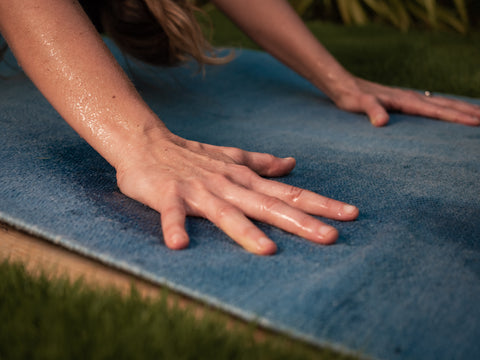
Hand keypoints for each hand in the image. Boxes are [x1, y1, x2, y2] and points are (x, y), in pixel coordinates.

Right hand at [115, 130, 358, 254]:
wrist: (146, 141)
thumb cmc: (189, 153)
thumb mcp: (230, 157)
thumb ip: (260, 163)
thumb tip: (291, 163)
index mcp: (244, 178)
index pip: (288, 192)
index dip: (319, 204)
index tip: (351, 214)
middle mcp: (227, 184)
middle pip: (268, 205)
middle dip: (300, 222)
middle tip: (331, 237)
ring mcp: (198, 190)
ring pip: (227, 212)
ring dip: (245, 231)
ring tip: (268, 250)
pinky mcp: (169, 194)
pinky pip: (172, 214)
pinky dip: (175, 227)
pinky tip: (179, 246)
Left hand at [332, 77, 479, 126]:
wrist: (344, 86)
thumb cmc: (352, 97)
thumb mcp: (360, 105)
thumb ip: (372, 111)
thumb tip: (381, 123)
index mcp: (407, 101)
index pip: (438, 110)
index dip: (458, 117)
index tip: (477, 122)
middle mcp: (412, 98)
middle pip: (446, 105)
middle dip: (468, 112)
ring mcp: (409, 98)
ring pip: (441, 103)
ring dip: (460, 109)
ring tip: (478, 115)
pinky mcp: (403, 101)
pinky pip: (431, 105)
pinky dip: (446, 108)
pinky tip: (448, 112)